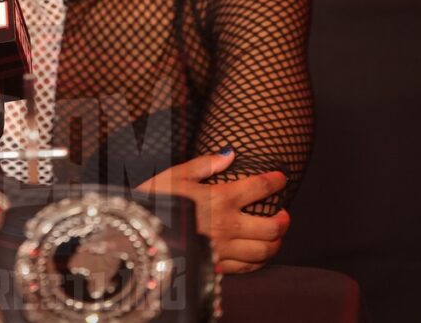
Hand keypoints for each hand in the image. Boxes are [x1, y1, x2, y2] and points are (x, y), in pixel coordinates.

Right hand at [136, 151, 290, 273]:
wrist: (136, 234)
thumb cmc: (154, 200)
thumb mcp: (176, 175)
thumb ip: (205, 164)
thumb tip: (230, 153)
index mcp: (220, 198)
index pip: (260, 188)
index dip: (276, 181)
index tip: (281, 179)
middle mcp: (227, 225)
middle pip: (272, 226)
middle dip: (283, 219)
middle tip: (284, 213)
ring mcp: (224, 249)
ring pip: (264, 250)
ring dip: (275, 242)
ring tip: (275, 234)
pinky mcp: (217, 267)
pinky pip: (248, 268)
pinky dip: (259, 261)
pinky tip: (258, 254)